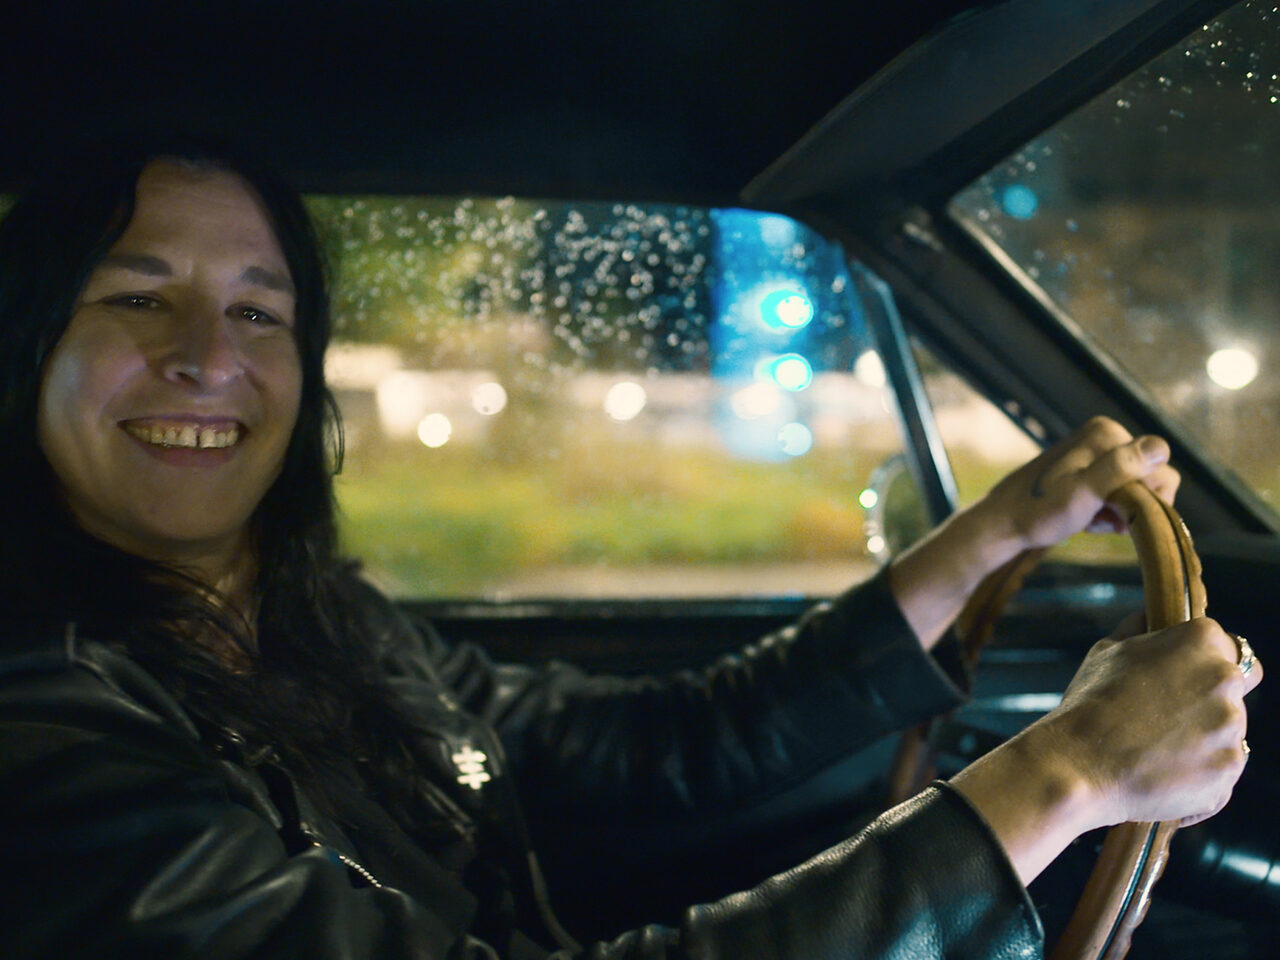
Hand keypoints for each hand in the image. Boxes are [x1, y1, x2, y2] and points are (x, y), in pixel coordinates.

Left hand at [972, 415, 1180, 555]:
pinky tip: (1085, 518)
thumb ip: (1121, 468)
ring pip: (1136, 489)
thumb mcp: (1083, 494)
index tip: (1113, 512)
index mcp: (1107, 433)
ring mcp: (1098, 450)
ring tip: (1089, 519)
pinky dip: (1107, 509)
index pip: (1162, 469)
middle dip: (1132, 506)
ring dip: (1119, 511)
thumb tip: (1159, 447)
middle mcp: (1106, 434)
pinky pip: (1119, 491)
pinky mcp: (1090, 466)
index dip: (1146, 499)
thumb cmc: (1039, 512)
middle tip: (1098, 519)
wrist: (1004, 522)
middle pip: (1151, 479)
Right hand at [1035, 616, 1261, 828]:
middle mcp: (1225, 679)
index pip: (1230, 645)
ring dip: (1203, 736)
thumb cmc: (1089, 703)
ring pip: (1228, 730)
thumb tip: (1149, 617)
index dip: (1205, 660)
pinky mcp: (1229, 769)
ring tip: (1156, 748)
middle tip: (1171, 712)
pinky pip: (1220, 767)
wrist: (1078, 765)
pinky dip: (1199, 770)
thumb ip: (1139, 629)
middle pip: (1236, 687)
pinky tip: (1162, 770)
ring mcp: (1232, 728)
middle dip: (1210, 696)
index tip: (1183, 675)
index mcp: (1201, 642)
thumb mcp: (1106, 650)